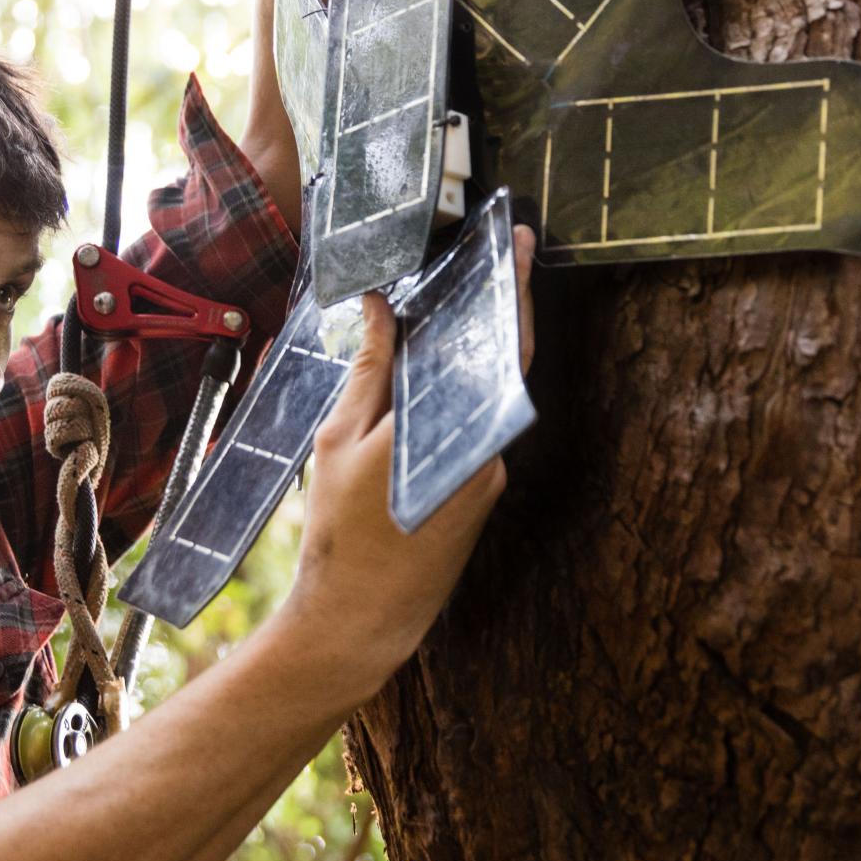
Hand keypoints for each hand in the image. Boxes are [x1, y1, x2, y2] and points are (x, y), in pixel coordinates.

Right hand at [273, 231, 532, 697]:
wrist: (363, 621)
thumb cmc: (343, 533)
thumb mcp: (341, 439)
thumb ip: (370, 369)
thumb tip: (385, 307)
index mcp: (456, 425)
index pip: (501, 339)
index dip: (514, 285)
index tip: (519, 239)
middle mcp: (488, 447)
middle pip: (503, 360)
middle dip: (500, 304)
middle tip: (498, 251)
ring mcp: (490, 472)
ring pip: (487, 394)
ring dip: (473, 350)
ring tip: (455, 300)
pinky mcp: (483, 492)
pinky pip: (476, 424)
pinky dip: (460, 392)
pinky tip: (434, 367)